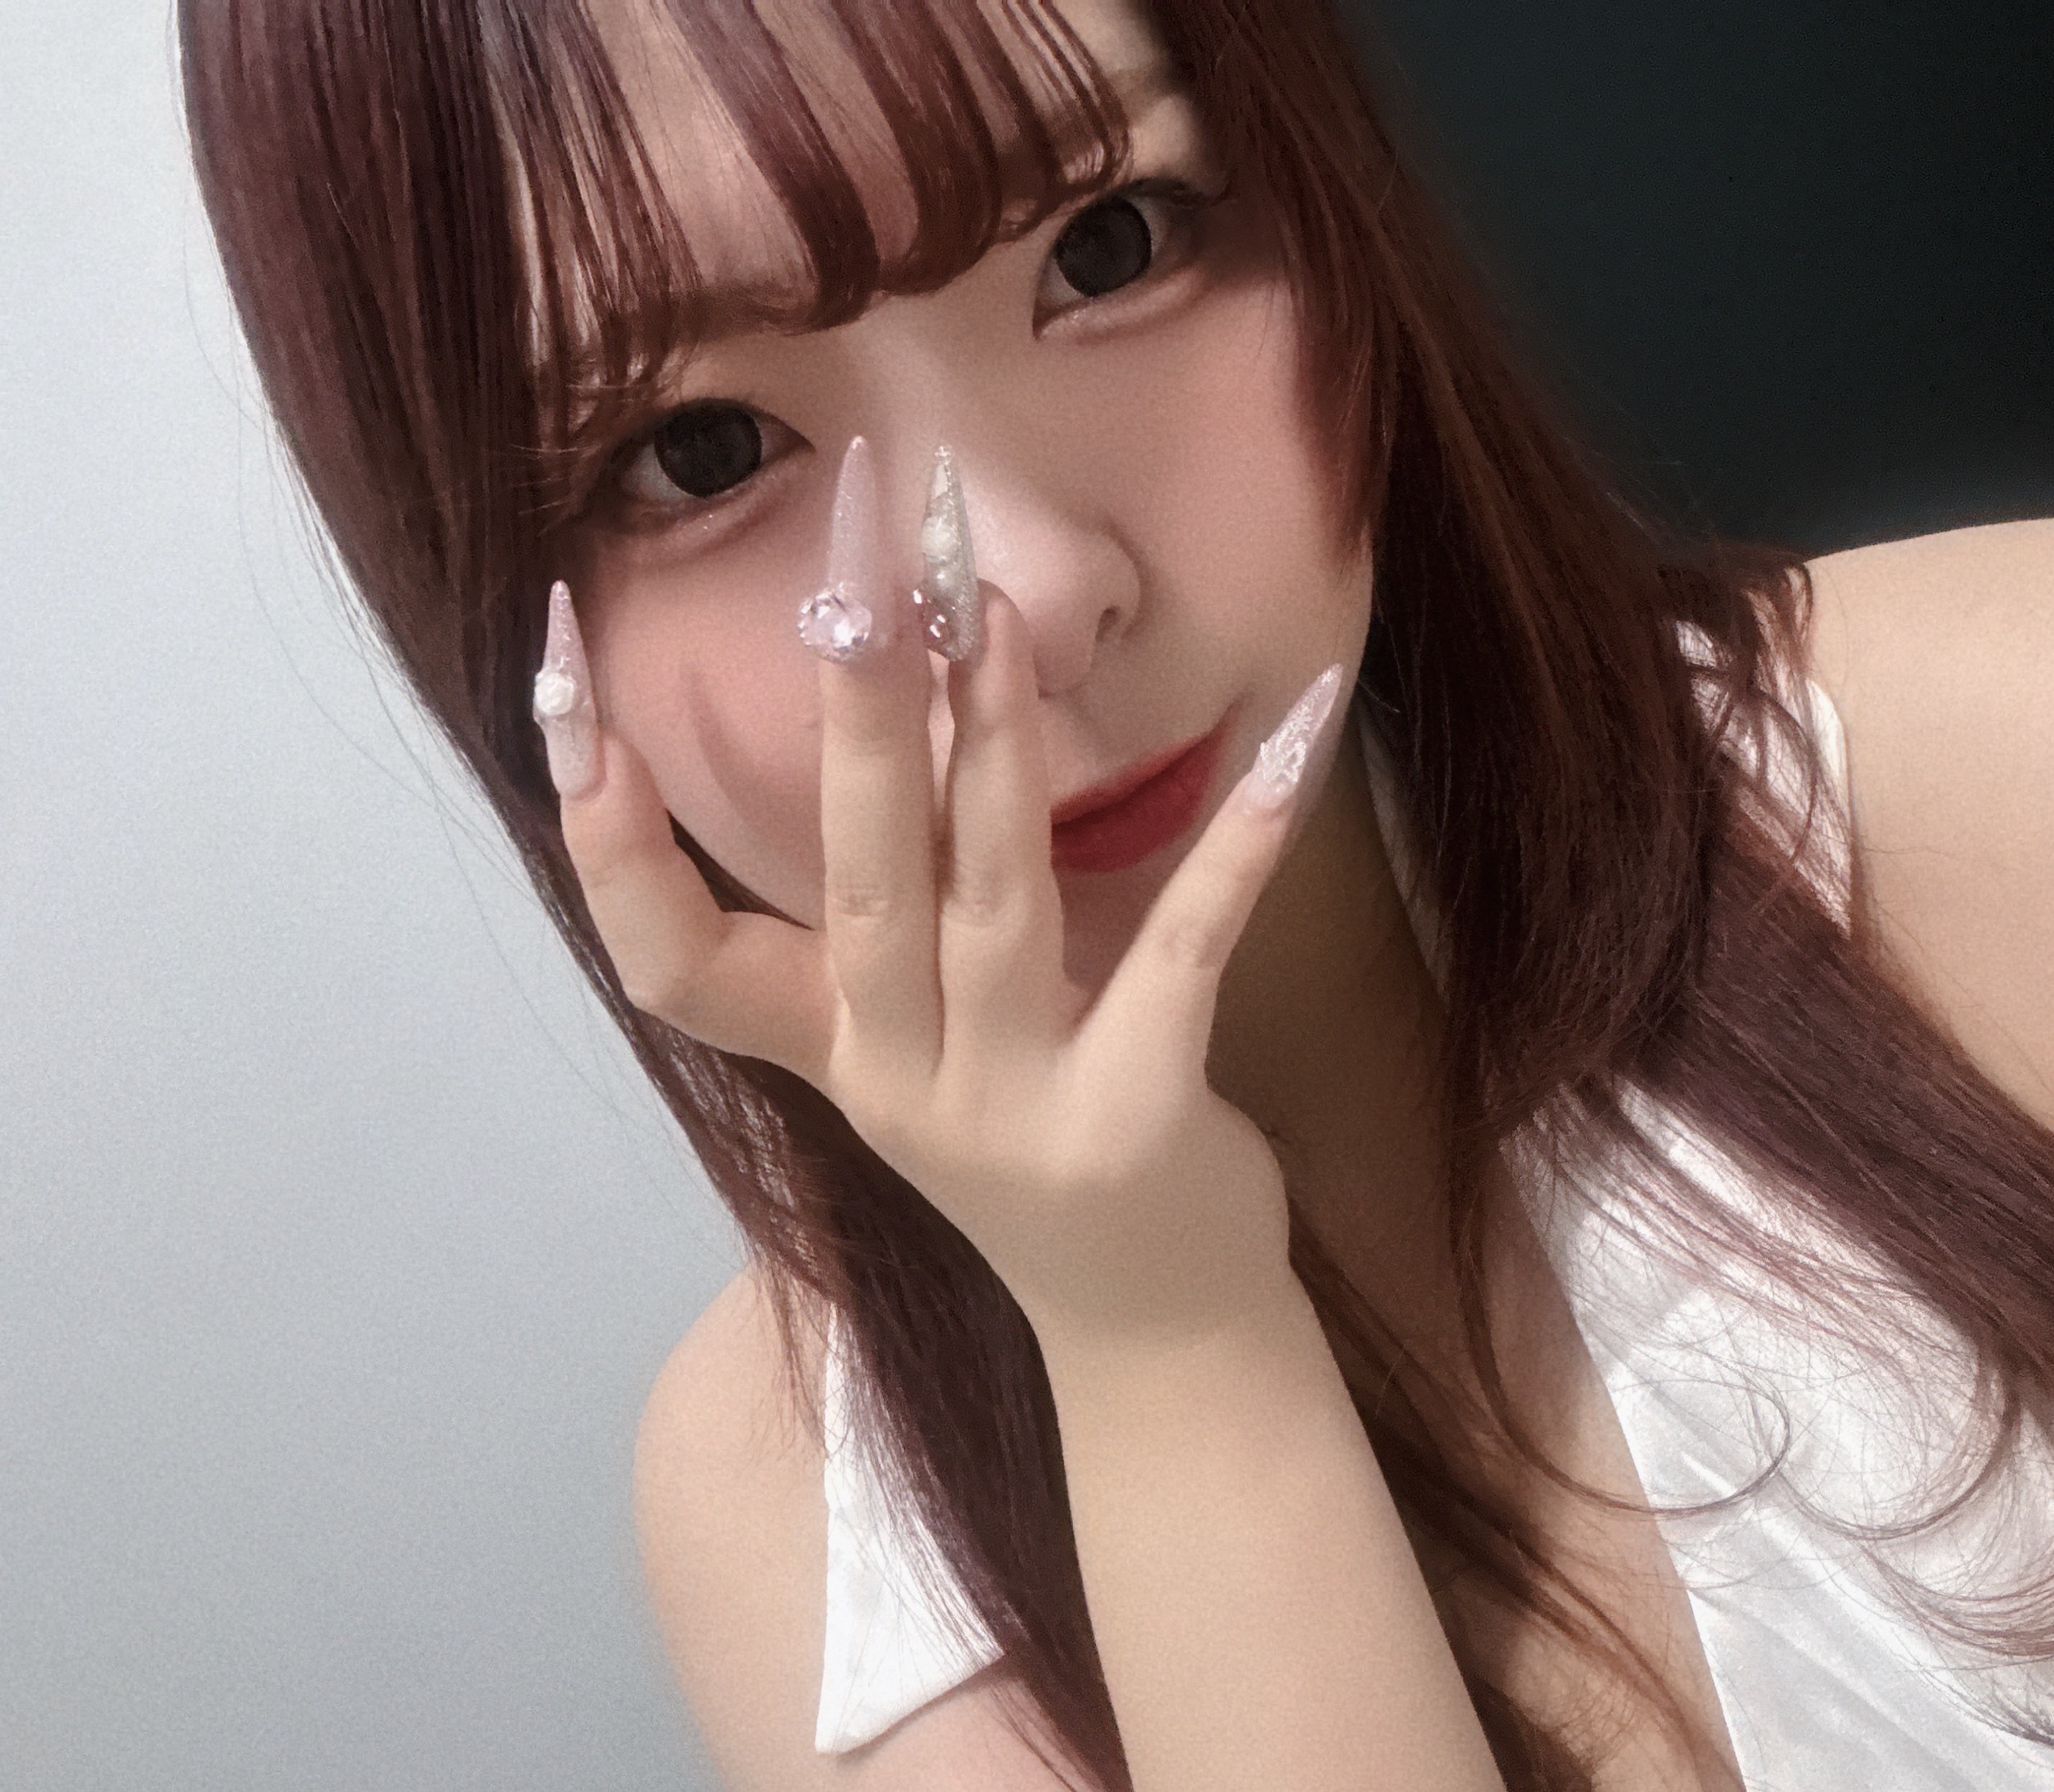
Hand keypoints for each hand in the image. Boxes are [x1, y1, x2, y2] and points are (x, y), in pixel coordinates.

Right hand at [533, 438, 1344, 1352]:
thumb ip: (888, 926)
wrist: (1154, 1334)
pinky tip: (1290, 735)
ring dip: (995, 751)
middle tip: (851, 575)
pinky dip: (1234, 843)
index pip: (666, 958)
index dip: (605, 835)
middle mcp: (898, 1082)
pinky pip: (1182, 954)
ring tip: (994, 614)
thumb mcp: (928, 1049)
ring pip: (988, 907)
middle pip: (854, 889)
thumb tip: (878, 722)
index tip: (560, 680)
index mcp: (831, 1052)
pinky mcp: (1136, 1119)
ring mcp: (1012, 1109)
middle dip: (851, 726)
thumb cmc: (1039, 1149)